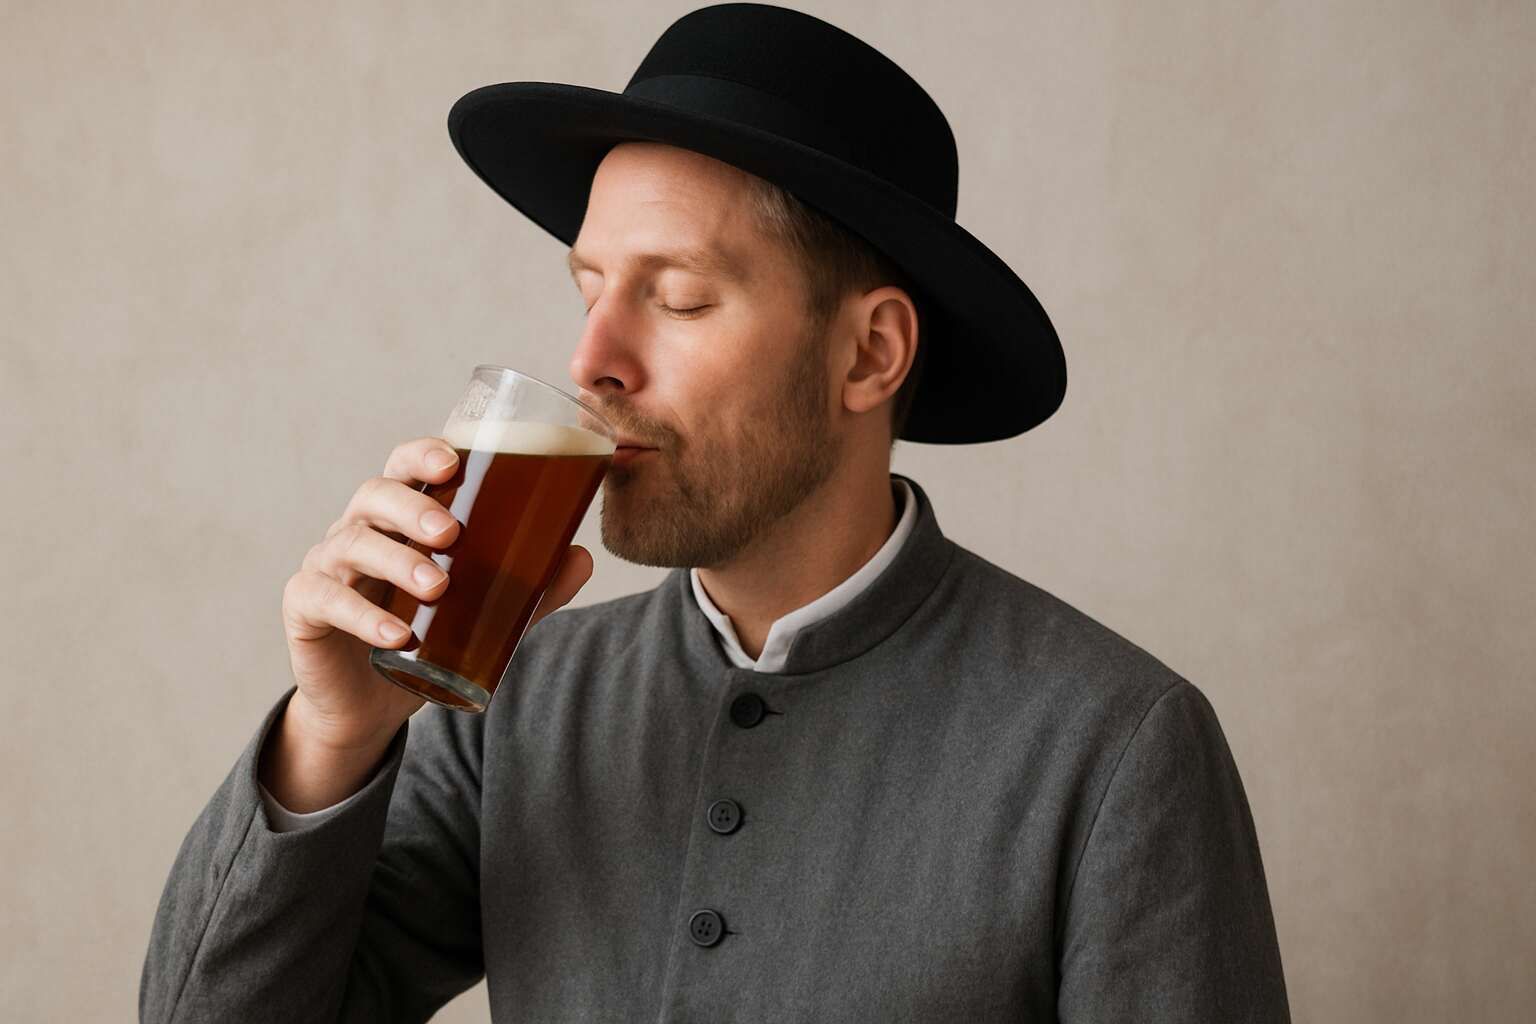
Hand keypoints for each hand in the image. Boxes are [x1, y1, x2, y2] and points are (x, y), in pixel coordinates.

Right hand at [279, 435, 594, 751]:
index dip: (422, 454)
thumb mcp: (482, 609)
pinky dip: (362, 615)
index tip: (452, 462)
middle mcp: (359, 528)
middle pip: (375, 495)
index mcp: (400, 514)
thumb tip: (581, 557)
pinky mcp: (305, 608)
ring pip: (352, 544)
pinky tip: (396, 635)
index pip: (405, 466)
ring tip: (438, 587)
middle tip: (451, 534)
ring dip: (397, 561)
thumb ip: (530, 586)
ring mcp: (327, 565)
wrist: (371, 702)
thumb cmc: (426, 633)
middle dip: (412, 508)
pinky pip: (326, 600)